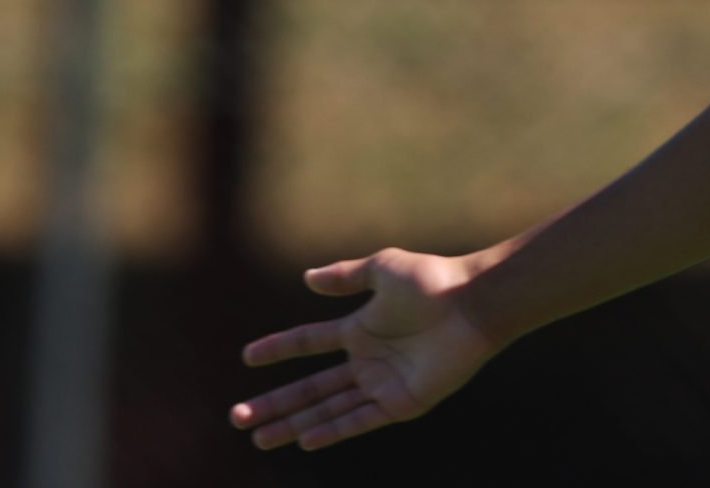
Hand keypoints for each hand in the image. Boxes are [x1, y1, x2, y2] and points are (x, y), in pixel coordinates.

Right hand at [228, 248, 501, 451]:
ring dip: (293, 423)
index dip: (279, 349)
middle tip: (236, 417)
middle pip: (311, 387)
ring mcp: (383, 383)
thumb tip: (307, 278)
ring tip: (258, 437)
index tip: (248, 357)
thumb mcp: (383, 269)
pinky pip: (359, 420)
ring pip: (327, 408)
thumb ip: (346, 275)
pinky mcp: (402, 402)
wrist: (472, 303)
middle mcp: (368, 359)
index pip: (309, 342)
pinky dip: (332, 430)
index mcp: (361, 328)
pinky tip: (304, 439)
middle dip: (274, 403)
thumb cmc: (433, 281)